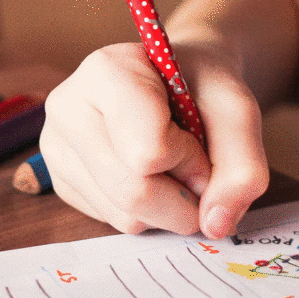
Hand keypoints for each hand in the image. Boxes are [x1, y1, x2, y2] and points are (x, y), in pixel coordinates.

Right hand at [39, 42, 268, 237]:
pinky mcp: (59, 180)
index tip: (198, 137)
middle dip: (183, 196)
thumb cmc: (199, 85)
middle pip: (133, 192)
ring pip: (124, 215)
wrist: (172, 81)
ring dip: (167, 206)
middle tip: (196, 167)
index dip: (190, 159)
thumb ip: (242, 165)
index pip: (148, 151)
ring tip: (168, 164)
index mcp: (105, 71)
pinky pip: (111, 221)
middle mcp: (67, 107)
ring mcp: (56, 146)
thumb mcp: (237, 109)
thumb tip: (214, 225)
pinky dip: (145, 211)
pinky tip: (145, 173)